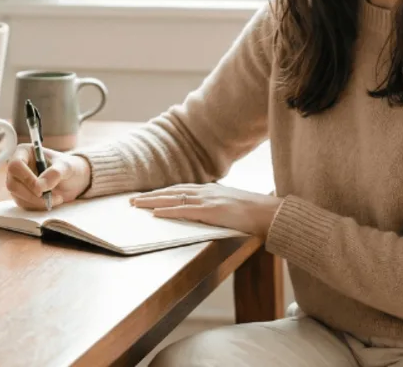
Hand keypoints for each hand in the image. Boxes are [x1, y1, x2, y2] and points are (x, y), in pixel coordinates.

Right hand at [5, 144, 90, 210]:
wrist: (73, 179)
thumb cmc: (68, 167)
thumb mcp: (66, 167)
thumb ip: (55, 173)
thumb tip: (39, 187)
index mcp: (24, 152)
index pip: (15, 165)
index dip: (26, 179)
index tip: (41, 190)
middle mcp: (17, 167)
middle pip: (12, 184)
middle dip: (31, 195)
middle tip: (49, 198)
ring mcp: (17, 182)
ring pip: (18, 196)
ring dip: (37, 202)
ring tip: (57, 198)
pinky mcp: (21, 194)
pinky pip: (24, 204)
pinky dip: (38, 206)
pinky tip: (51, 202)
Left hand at [130, 184, 282, 236]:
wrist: (271, 212)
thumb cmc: (254, 212)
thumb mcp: (231, 206)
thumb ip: (217, 207)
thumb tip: (206, 214)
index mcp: (210, 190)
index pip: (179, 189)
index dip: (161, 192)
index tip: (146, 196)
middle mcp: (206, 191)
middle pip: (171, 191)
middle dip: (150, 195)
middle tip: (131, 200)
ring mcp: (208, 200)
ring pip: (173, 198)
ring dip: (152, 201)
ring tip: (135, 205)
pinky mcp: (212, 211)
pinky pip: (184, 210)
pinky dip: (168, 211)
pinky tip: (155, 214)